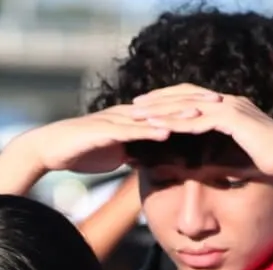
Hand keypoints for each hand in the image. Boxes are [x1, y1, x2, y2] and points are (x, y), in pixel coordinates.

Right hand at [15, 89, 218, 173]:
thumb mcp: (114, 154)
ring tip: (204, 115)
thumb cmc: (78, 152)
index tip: (219, 110)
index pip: (168, 110)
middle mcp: (126, 115)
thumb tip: (150, 162)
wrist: (48, 150)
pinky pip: (130, 131)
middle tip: (224, 103)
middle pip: (166, 107)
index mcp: (131, 119)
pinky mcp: (103, 131)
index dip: (193, 108)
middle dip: (194, 104)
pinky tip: (167, 132)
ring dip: (178, 114)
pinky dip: (149, 131)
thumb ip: (132, 154)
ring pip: (152, 116)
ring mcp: (115, 121)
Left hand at [130, 87, 272, 177]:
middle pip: (185, 95)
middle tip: (133, 103)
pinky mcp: (232, 120)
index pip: (193, 96)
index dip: (169, 99)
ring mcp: (230, 108)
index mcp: (230, 106)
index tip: (148, 105)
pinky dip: (175, 123)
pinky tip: (156, 127)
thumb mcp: (241, 149)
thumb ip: (224, 145)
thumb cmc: (269, 160)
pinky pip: (197, 120)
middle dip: (158, 99)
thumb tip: (209, 157)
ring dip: (160, 110)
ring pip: (187, 105)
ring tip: (137, 114)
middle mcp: (229, 102)